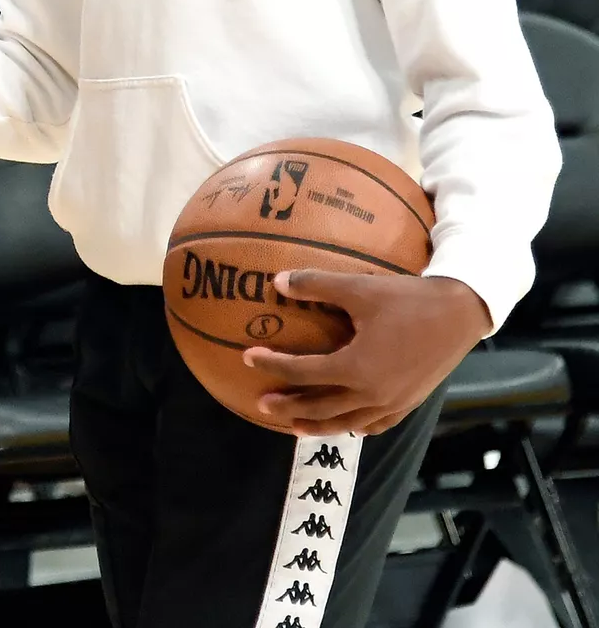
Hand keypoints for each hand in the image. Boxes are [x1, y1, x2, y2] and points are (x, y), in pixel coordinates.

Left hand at [242, 269, 490, 434]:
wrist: (460, 313)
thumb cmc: (407, 300)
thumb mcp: (359, 288)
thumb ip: (316, 285)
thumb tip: (277, 282)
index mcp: (357, 368)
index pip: (304, 372)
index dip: (274, 365)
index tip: (248, 358)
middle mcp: (373, 394)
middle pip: (322, 407)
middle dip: (290, 407)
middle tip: (262, 403)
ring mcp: (394, 403)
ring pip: (348, 422)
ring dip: (319, 424)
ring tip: (295, 426)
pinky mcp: (410, 402)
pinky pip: (377, 424)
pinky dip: (356, 426)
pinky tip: (348, 426)